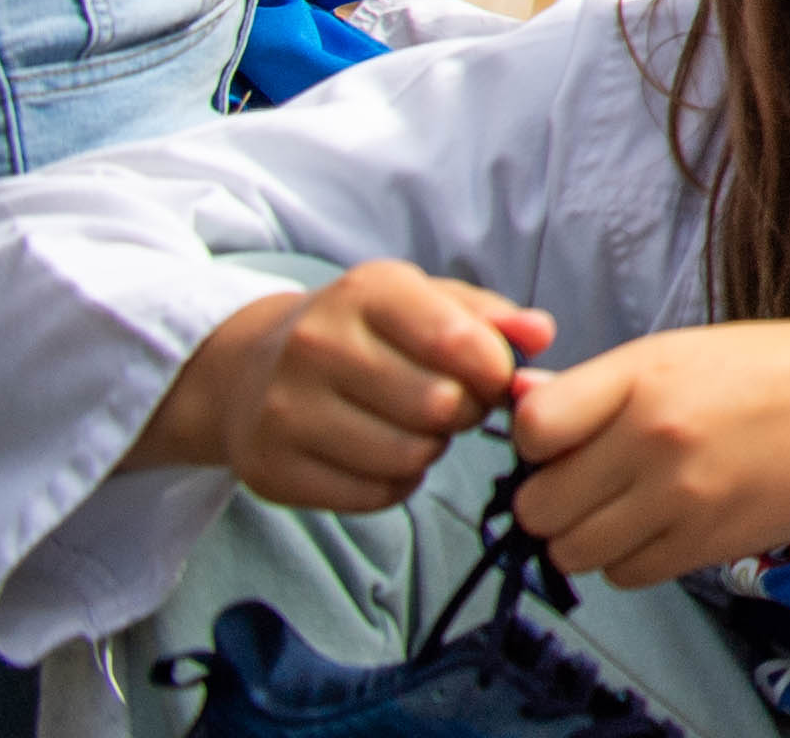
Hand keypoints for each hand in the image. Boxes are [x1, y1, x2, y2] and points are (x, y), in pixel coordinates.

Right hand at [189, 264, 553, 512]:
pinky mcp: (270, 469)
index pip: (458, 341)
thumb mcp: (424, 301)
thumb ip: (491, 316)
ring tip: (417, 427)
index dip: (495, 371)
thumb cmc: (363, 331)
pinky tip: (383, 455)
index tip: (493, 376)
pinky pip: (373, 495)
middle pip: (439, 406)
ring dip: (432, 449)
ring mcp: (284, 411)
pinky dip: (396, 483)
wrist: (247, 369)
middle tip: (454, 405)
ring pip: (409, 456)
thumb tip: (542, 333)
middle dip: (466, 412)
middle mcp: (316, 345)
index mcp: (366, 292)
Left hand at [507, 312, 789, 588]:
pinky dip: (631, 560)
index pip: (531, 428)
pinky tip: (663, 528)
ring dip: (587, 537)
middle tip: (590, 485)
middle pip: (538, 505)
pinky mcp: (707, 545)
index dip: (537, 441)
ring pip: (572, 551)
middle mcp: (652, 437)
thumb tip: (524, 403)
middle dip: (552, 500)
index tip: (563, 440)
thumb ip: (606, 386)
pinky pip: (625, 575)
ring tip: (625, 511)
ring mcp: (680, 497)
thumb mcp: (688, 351)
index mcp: (645, 374)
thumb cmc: (783, 365)